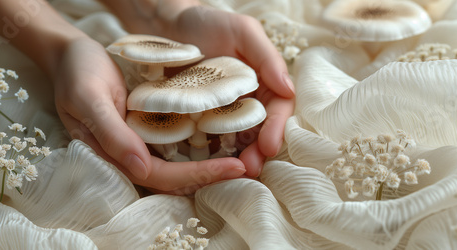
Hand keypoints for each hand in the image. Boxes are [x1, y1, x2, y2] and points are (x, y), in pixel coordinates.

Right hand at [52, 37, 245, 193]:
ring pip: (177, 165)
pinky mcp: (148, 129)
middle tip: (247, 168)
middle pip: (173, 177)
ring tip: (242, 160)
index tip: (233, 167)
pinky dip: (200, 147)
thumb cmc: (77, 73)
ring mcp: (139, 143)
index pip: (159, 176)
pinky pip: (177, 145)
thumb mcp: (89, 99)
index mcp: (113, 154)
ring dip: (208, 165)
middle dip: (209, 176)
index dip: (196, 175)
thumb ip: (112, 135)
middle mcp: (129, 154)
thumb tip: (141, 168)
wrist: (73, 55)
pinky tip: (224, 140)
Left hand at [127, 4, 295, 176]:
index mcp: (263, 82)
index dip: (277, 128)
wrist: (167, 25)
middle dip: (258, 152)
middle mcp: (246, 100)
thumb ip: (266, 56)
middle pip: (259, 130)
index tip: (269, 146)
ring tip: (233, 173)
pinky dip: (212, 153)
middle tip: (251, 169)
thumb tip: (288, 88)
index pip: (278, 109)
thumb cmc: (207, 22)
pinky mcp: (198, 119)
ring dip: (238, 158)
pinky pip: (208, 139)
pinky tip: (208, 166)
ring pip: (236, 140)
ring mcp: (222, 113)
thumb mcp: (242, 30)